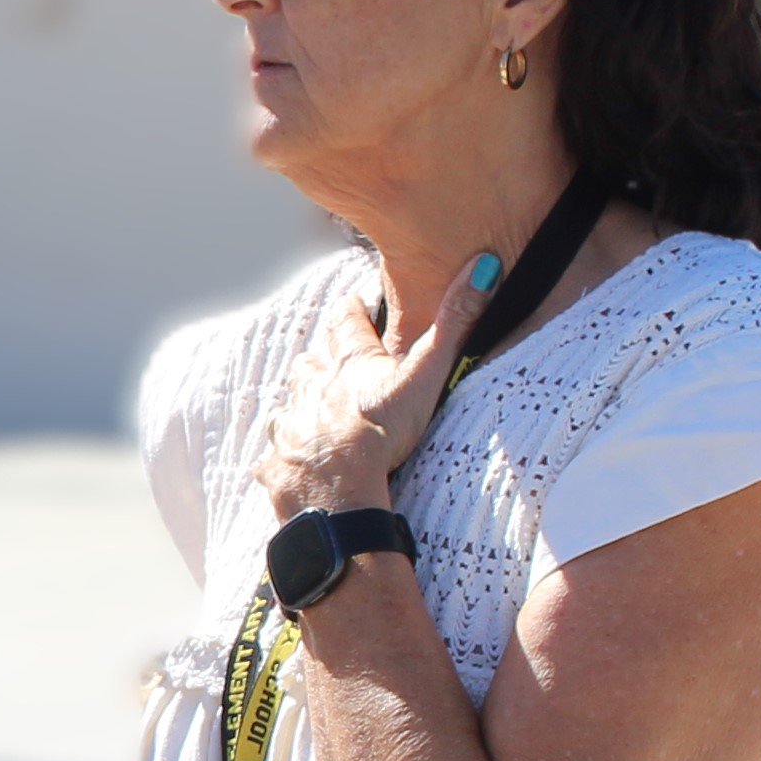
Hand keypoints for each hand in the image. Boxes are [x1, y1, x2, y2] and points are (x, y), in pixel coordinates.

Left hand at [252, 248, 494, 526]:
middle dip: (317, 360)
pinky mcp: (278, 465)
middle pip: (309, 364)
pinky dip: (286, 457)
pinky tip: (293, 463)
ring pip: (288, 406)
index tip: (350, 301)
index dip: (349, 310)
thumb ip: (455, 324)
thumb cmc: (383, 433)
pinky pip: (277, 457)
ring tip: (308, 411)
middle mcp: (312, 389)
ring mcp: (290, 427)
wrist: (340, 493)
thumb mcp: (426, 375)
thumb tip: (484, 267)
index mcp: (349, 365)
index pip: (345, 323)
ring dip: (299, 406)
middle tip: (326, 360)